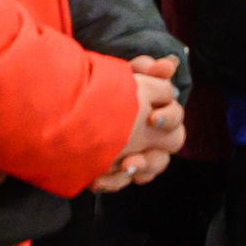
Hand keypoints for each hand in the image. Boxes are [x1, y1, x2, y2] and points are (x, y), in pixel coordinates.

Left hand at [97, 57, 183, 191]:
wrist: (70, 107)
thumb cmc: (106, 89)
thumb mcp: (123, 75)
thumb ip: (145, 68)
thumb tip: (170, 64)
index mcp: (159, 113)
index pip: (175, 117)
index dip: (169, 118)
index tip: (153, 119)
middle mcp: (154, 136)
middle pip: (165, 153)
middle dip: (151, 159)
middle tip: (131, 162)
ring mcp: (139, 154)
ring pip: (149, 169)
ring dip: (134, 171)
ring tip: (116, 171)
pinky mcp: (119, 169)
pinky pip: (122, 181)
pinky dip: (111, 182)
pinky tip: (96, 181)